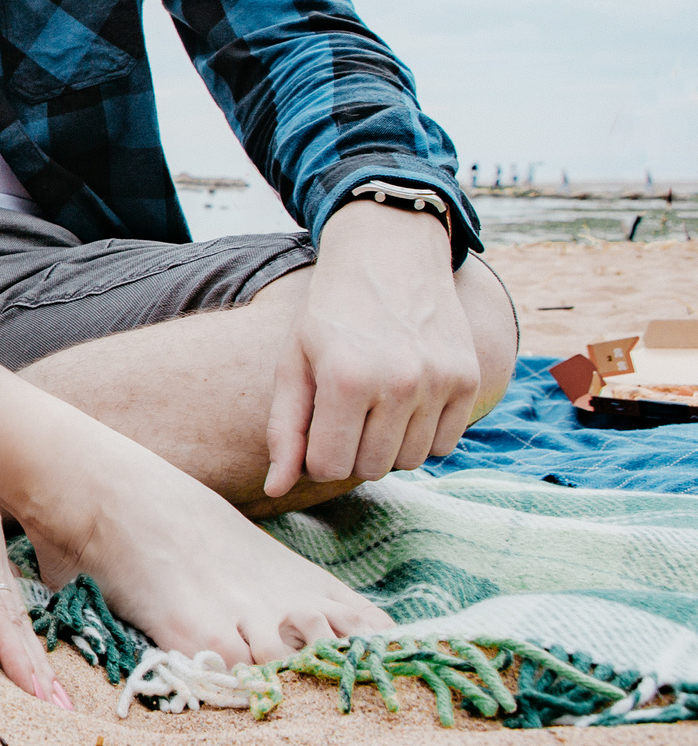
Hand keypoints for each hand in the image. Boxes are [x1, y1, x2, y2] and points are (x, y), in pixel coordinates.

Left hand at [0, 358, 66, 705]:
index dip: (14, 657)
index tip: (42, 698)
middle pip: (13, 617)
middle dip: (36, 668)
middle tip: (64, 715)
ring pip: (13, 607)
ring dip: (30, 651)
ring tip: (51, 697)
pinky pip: (4, 593)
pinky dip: (17, 626)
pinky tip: (20, 647)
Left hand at [265, 200, 476, 495]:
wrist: (389, 255)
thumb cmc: (330, 313)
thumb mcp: (294, 363)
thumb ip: (284, 430)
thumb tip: (276, 490)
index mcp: (346, 378)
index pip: (329, 466)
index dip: (316, 456)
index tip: (315, 429)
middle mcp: (399, 382)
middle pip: (371, 468)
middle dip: (351, 452)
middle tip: (344, 415)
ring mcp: (439, 381)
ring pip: (409, 461)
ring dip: (387, 446)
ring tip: (373, 407)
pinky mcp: (468, 379)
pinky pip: (444, 446)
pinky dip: (421, 436)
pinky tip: (404, 404)